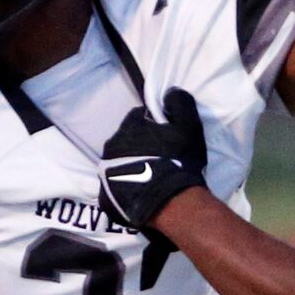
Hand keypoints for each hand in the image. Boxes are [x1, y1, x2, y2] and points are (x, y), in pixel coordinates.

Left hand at [100, 88, 209, 233]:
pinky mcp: (106, 196)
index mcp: (129, 126)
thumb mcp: (189, 126)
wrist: (169, 202)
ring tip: (149, 180)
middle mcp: (111, 145)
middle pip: (126, 142)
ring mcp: (105, 172)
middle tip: (158, 161)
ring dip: (130, 168)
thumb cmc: (179, 161)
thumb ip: (180, 103)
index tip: (165, 140)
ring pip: (118, 165)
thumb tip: (169, 92)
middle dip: (139, 148)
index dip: (153, 127)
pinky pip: (115, 188)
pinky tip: (140, 196)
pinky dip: (124, 190)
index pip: (138, 118)